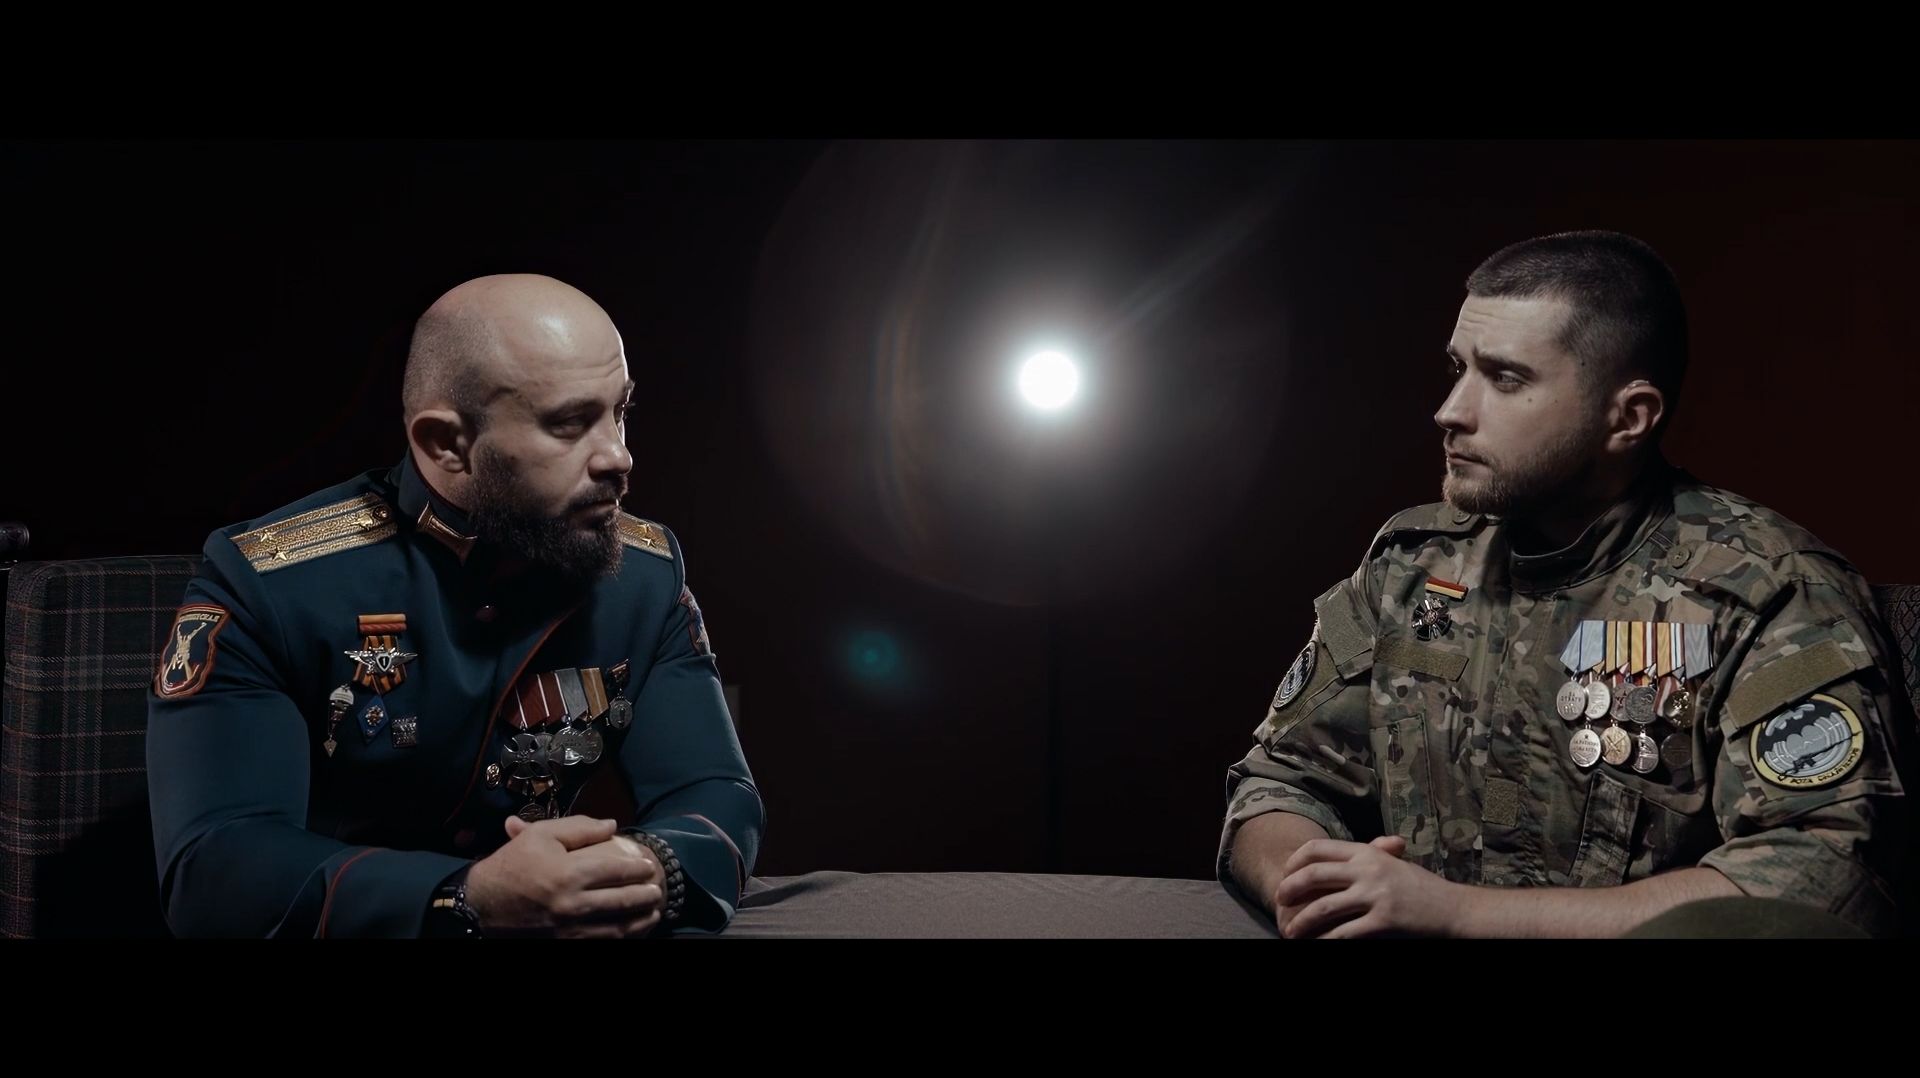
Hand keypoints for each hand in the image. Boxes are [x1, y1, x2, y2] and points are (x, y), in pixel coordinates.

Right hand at [464, 815, 664, 937]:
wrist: (480, 905)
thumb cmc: (511, 865)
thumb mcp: (541, 836)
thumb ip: (579, 827)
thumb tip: (612, 825)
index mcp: (569, 874)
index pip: (616, 871)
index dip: (638, 869)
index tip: (649, 866)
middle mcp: (572, 905)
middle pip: (622, 901)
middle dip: (645, 896)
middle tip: (657, 890)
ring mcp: (568, 929)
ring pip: (617, 928)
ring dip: (640, 921)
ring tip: (653, 912)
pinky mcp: (562, 944)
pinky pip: (600, 943)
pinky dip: (620, 938)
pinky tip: (629, 931)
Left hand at [1272, 835, 1465, 938]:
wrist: (1455, 909)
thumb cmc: (1423, 889)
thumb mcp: (1393, 864)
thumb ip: (1366, 857)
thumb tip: (1333, 859)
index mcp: (1368, 853)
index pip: (1318, 849)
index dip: (1295, 862)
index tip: (1285, 874)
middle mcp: (1369, 870)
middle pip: (1313, 874)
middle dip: (1289, 889)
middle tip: (1278, 901)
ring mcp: (1376, 895)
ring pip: (1323, 907)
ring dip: (1301, 922)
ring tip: (1290, 932)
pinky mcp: (1383, 921)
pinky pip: (1344, 933)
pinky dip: (1325, 942)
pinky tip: (1316, 946)